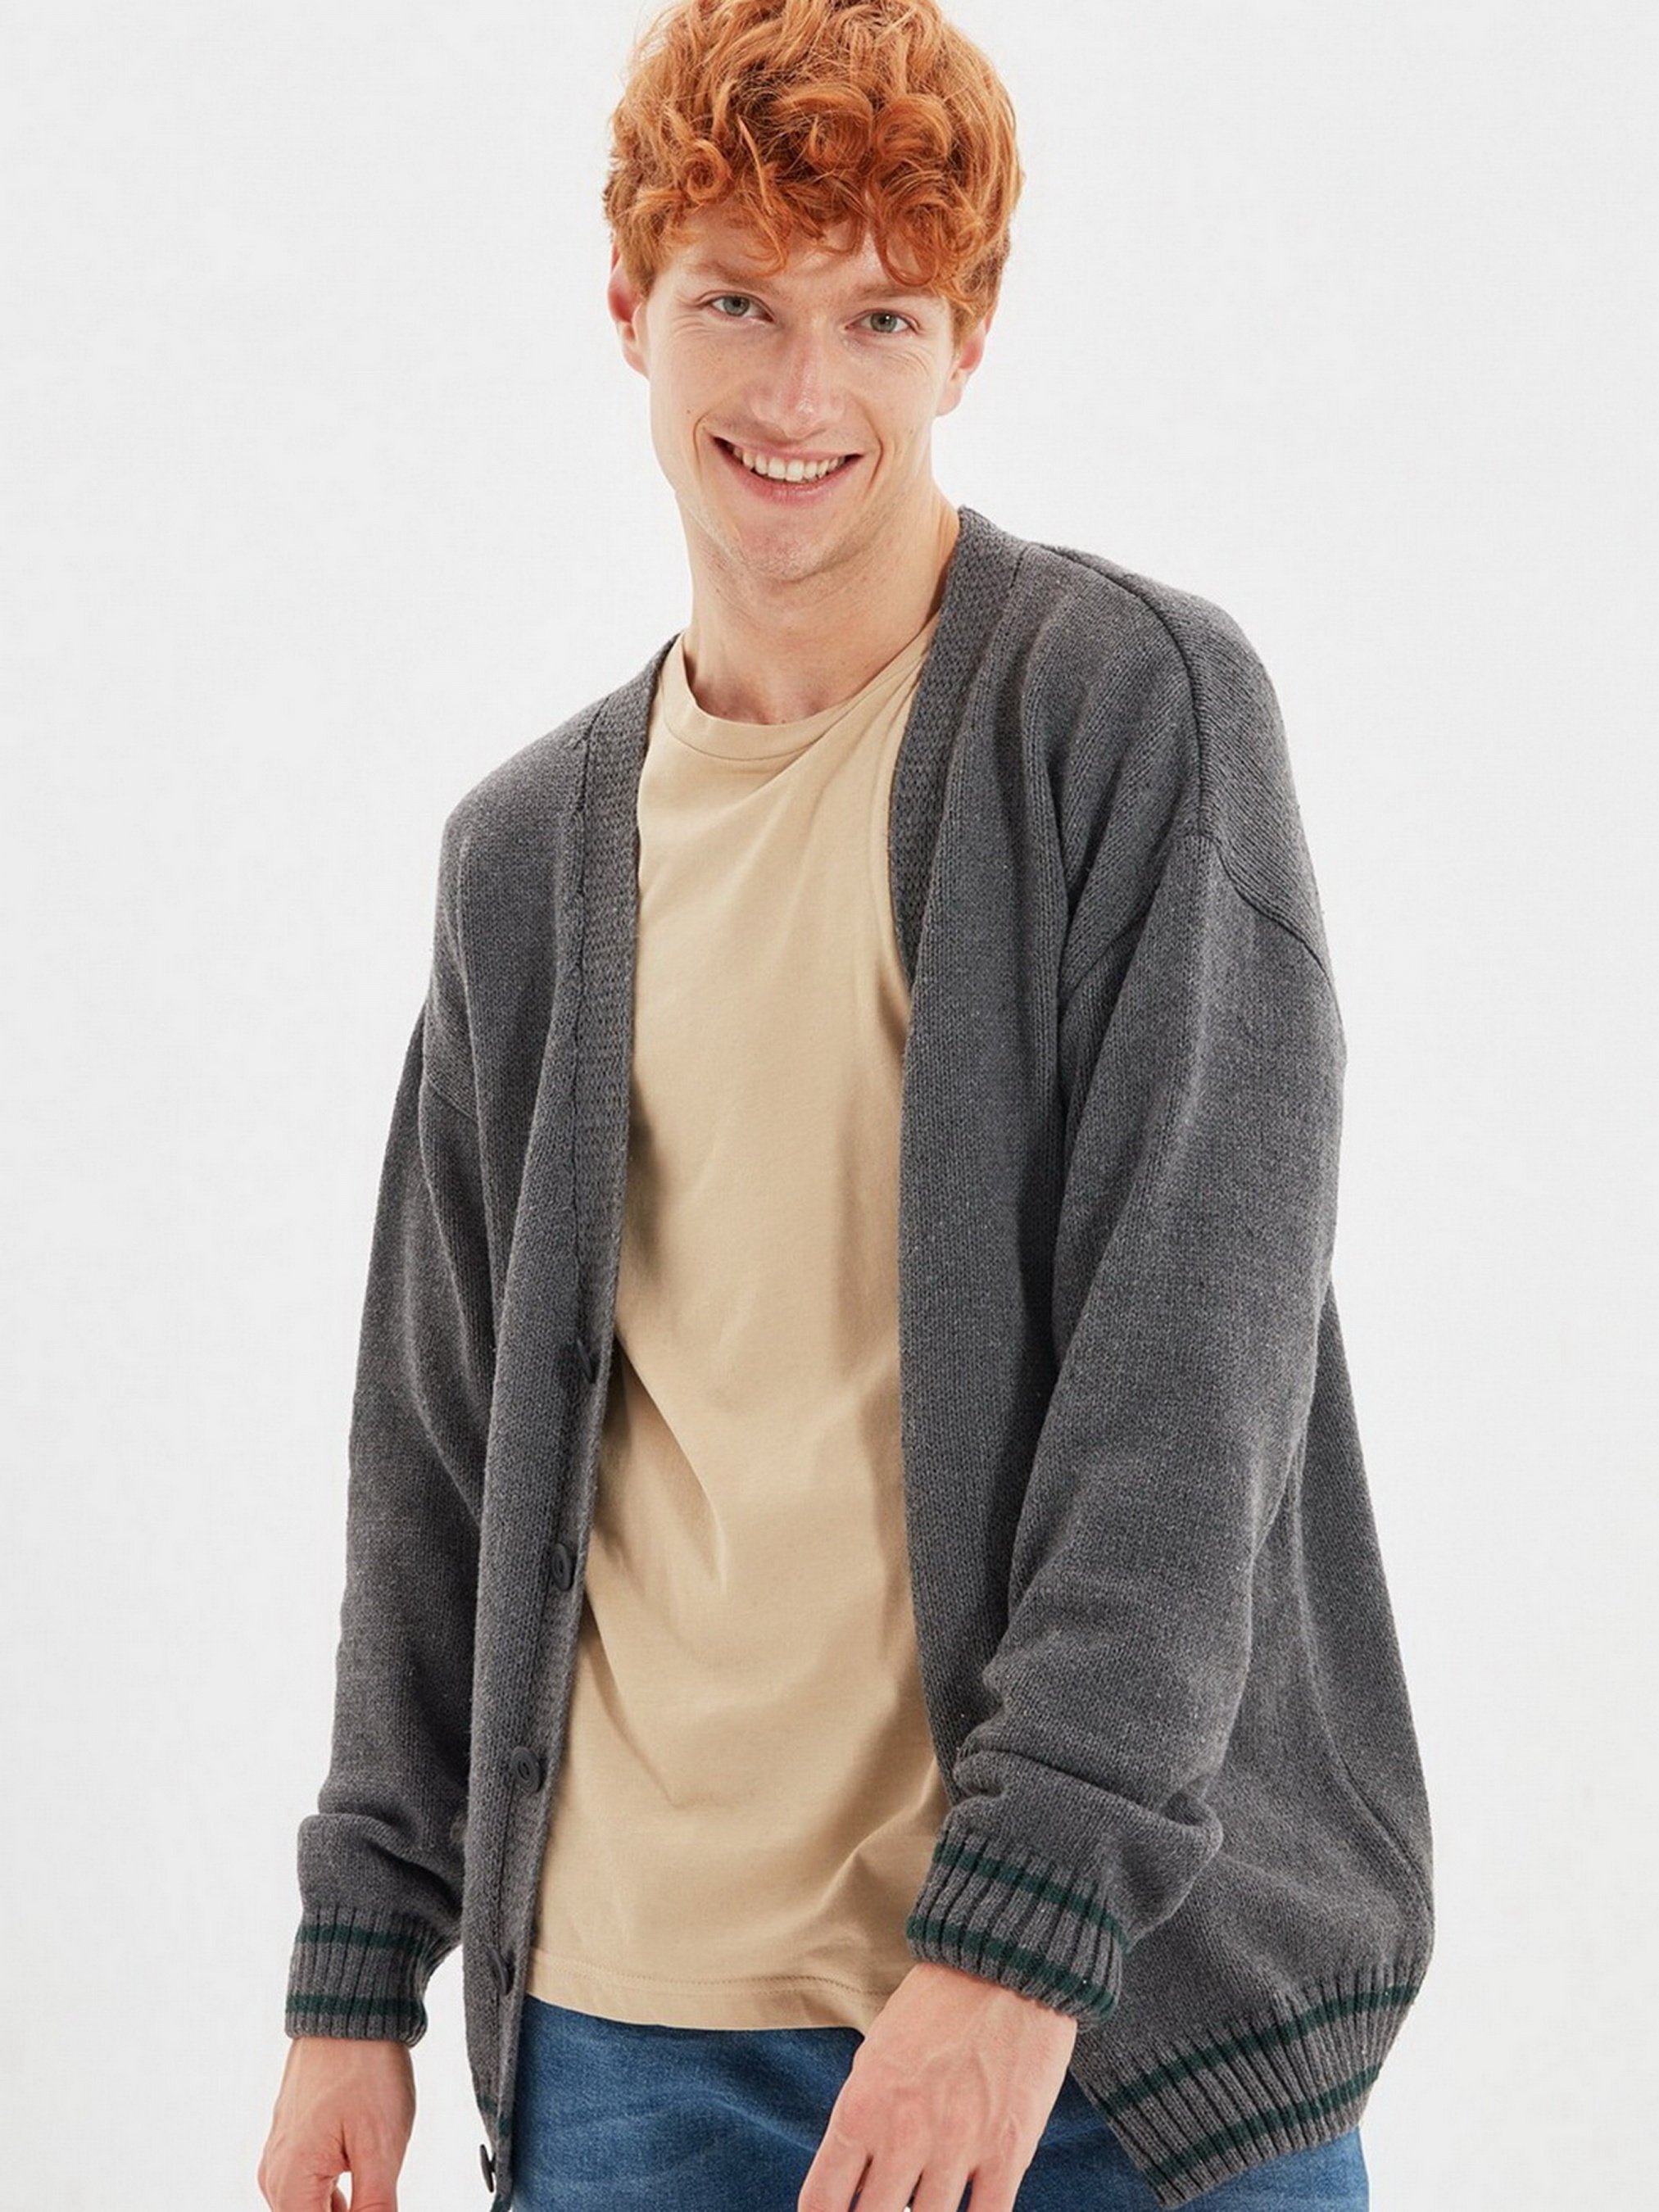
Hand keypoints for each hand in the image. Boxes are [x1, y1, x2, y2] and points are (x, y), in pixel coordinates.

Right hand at [258, 2035, 415, 2211]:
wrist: (350, 2009)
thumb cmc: (365, 2069)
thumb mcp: (381, 2147)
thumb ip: (375, 2208)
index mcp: (291, 2183)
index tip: (375, 2204)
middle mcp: (275, 2176)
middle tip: (377, 2197)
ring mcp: (281, 2157)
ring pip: (308, 2209)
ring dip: (341, 2211)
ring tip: (373, 2193)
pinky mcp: (293, 2142)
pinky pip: (308, 2188)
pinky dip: (333, 2199)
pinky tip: (362, 2192)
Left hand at [798, 1960, 1078, 2211]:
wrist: (1003, 1966)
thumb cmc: (936, 2008)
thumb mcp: (876, 2055)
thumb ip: (864, 2121)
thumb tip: (856, 2184)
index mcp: (862, 2107)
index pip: (823, 2201)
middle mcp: (903, 2135)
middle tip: (885, 2211)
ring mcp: (957, 2148)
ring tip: (923, 2208)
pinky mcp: (1008, 2152)